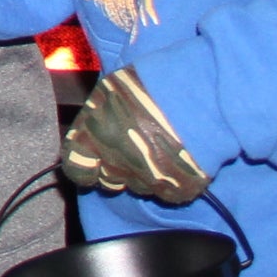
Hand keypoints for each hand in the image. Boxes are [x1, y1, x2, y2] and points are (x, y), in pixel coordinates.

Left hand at [63, 68, 207, 205]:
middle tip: (132, 146)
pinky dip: (169, 179)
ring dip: (142, 173)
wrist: (201, 99)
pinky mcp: (176, 191)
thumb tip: (94, 127)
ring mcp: (147, 181)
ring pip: (137, 186)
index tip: (91, 160)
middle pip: (107, 180)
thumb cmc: (152, 85)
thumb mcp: (109, 91)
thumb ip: (97, 117)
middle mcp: (116, 165)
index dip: (83, 166)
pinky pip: (165, 191)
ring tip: (158, 146)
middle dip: (114, 168)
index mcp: (93, 138)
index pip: (75, 168)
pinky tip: (177, 157)